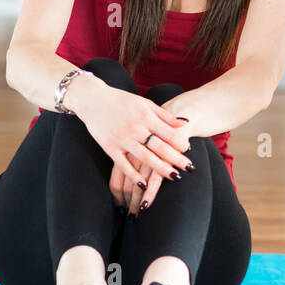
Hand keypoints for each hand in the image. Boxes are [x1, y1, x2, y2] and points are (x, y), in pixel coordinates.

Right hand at [108, 98, 196, 215]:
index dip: (180, 143)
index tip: (189, 150)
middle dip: (177, 159)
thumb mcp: (145, 103)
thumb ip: (165, 115)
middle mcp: (135, 128)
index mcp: (146, 116)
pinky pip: (123, 164)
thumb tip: (185, 124)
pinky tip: (144, 184)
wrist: (93, 99)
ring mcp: (122, 139)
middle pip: (160, 147)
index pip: (168, 133)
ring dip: (161, 169)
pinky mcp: (110, 147)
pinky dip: (133, 175)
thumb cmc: (122, 100)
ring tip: (175, 177)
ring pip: (145, 157)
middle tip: (190, 168)